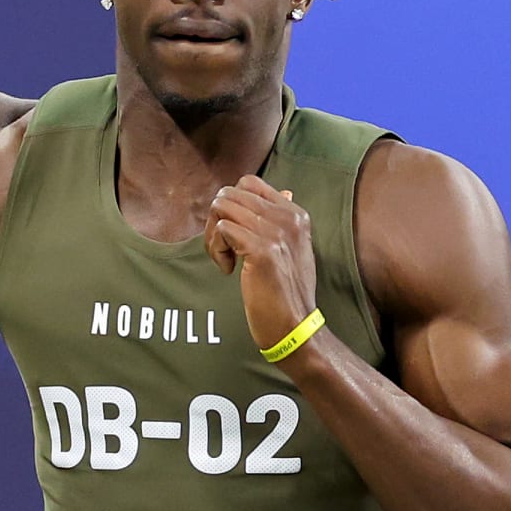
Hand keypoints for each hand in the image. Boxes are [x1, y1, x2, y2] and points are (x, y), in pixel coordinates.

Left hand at [204, 174, 316, 352]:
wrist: (295, 327)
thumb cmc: (286, 293)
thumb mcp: (292, 249)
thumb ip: (282, 221)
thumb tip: (283, 191)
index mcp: (295, 214)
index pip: (249, 184)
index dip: (231, 206)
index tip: (235, 234)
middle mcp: (288, 218)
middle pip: (230, 193)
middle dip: (217, 220)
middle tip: (224, 249)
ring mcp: (276, 232)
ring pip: (221, 207)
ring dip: (214, 234)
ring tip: (226, 259)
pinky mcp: (261, 250)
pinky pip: (222, 229)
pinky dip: (216, 249)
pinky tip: (228, 270)